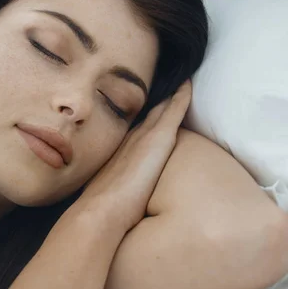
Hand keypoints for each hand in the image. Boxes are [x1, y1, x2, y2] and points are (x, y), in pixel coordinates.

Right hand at [78, 80, 191, 232]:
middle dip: (156, 99)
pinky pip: (173, 111)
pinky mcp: (158, 139)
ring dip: (168, 94)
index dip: (142, 116)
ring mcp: (144, 137)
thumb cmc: (102, 209)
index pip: (136, 129)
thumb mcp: (104, 192)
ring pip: (160, 107)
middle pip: (147, 114)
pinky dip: (180, 96)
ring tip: (177, 78)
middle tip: (165, 81)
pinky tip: (187, 83)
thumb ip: (110, 187)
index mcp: (120, 152)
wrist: (101, 210)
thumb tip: (108, 198)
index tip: (148, 105)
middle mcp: (131, 139)